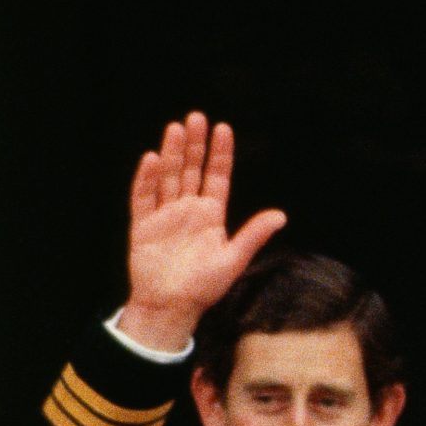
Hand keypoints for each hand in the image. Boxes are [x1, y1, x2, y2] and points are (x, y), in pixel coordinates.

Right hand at [119, 111, 287, 349]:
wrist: (172, 307)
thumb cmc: (204, 287)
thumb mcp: (234, 259)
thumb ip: (254, 235)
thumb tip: (281, 215)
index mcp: (211, 215)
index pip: (217, 177)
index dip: (220, 153)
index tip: (223, 128)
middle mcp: (188, 209)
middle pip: (191, 170)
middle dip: (194, 144)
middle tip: (196, 117)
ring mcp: (165, 215)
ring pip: (168, 177)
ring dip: (171, 153)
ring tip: (175, 128)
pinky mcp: (143, 225)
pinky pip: (144, 197)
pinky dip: (147, 179)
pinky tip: (152, 159)